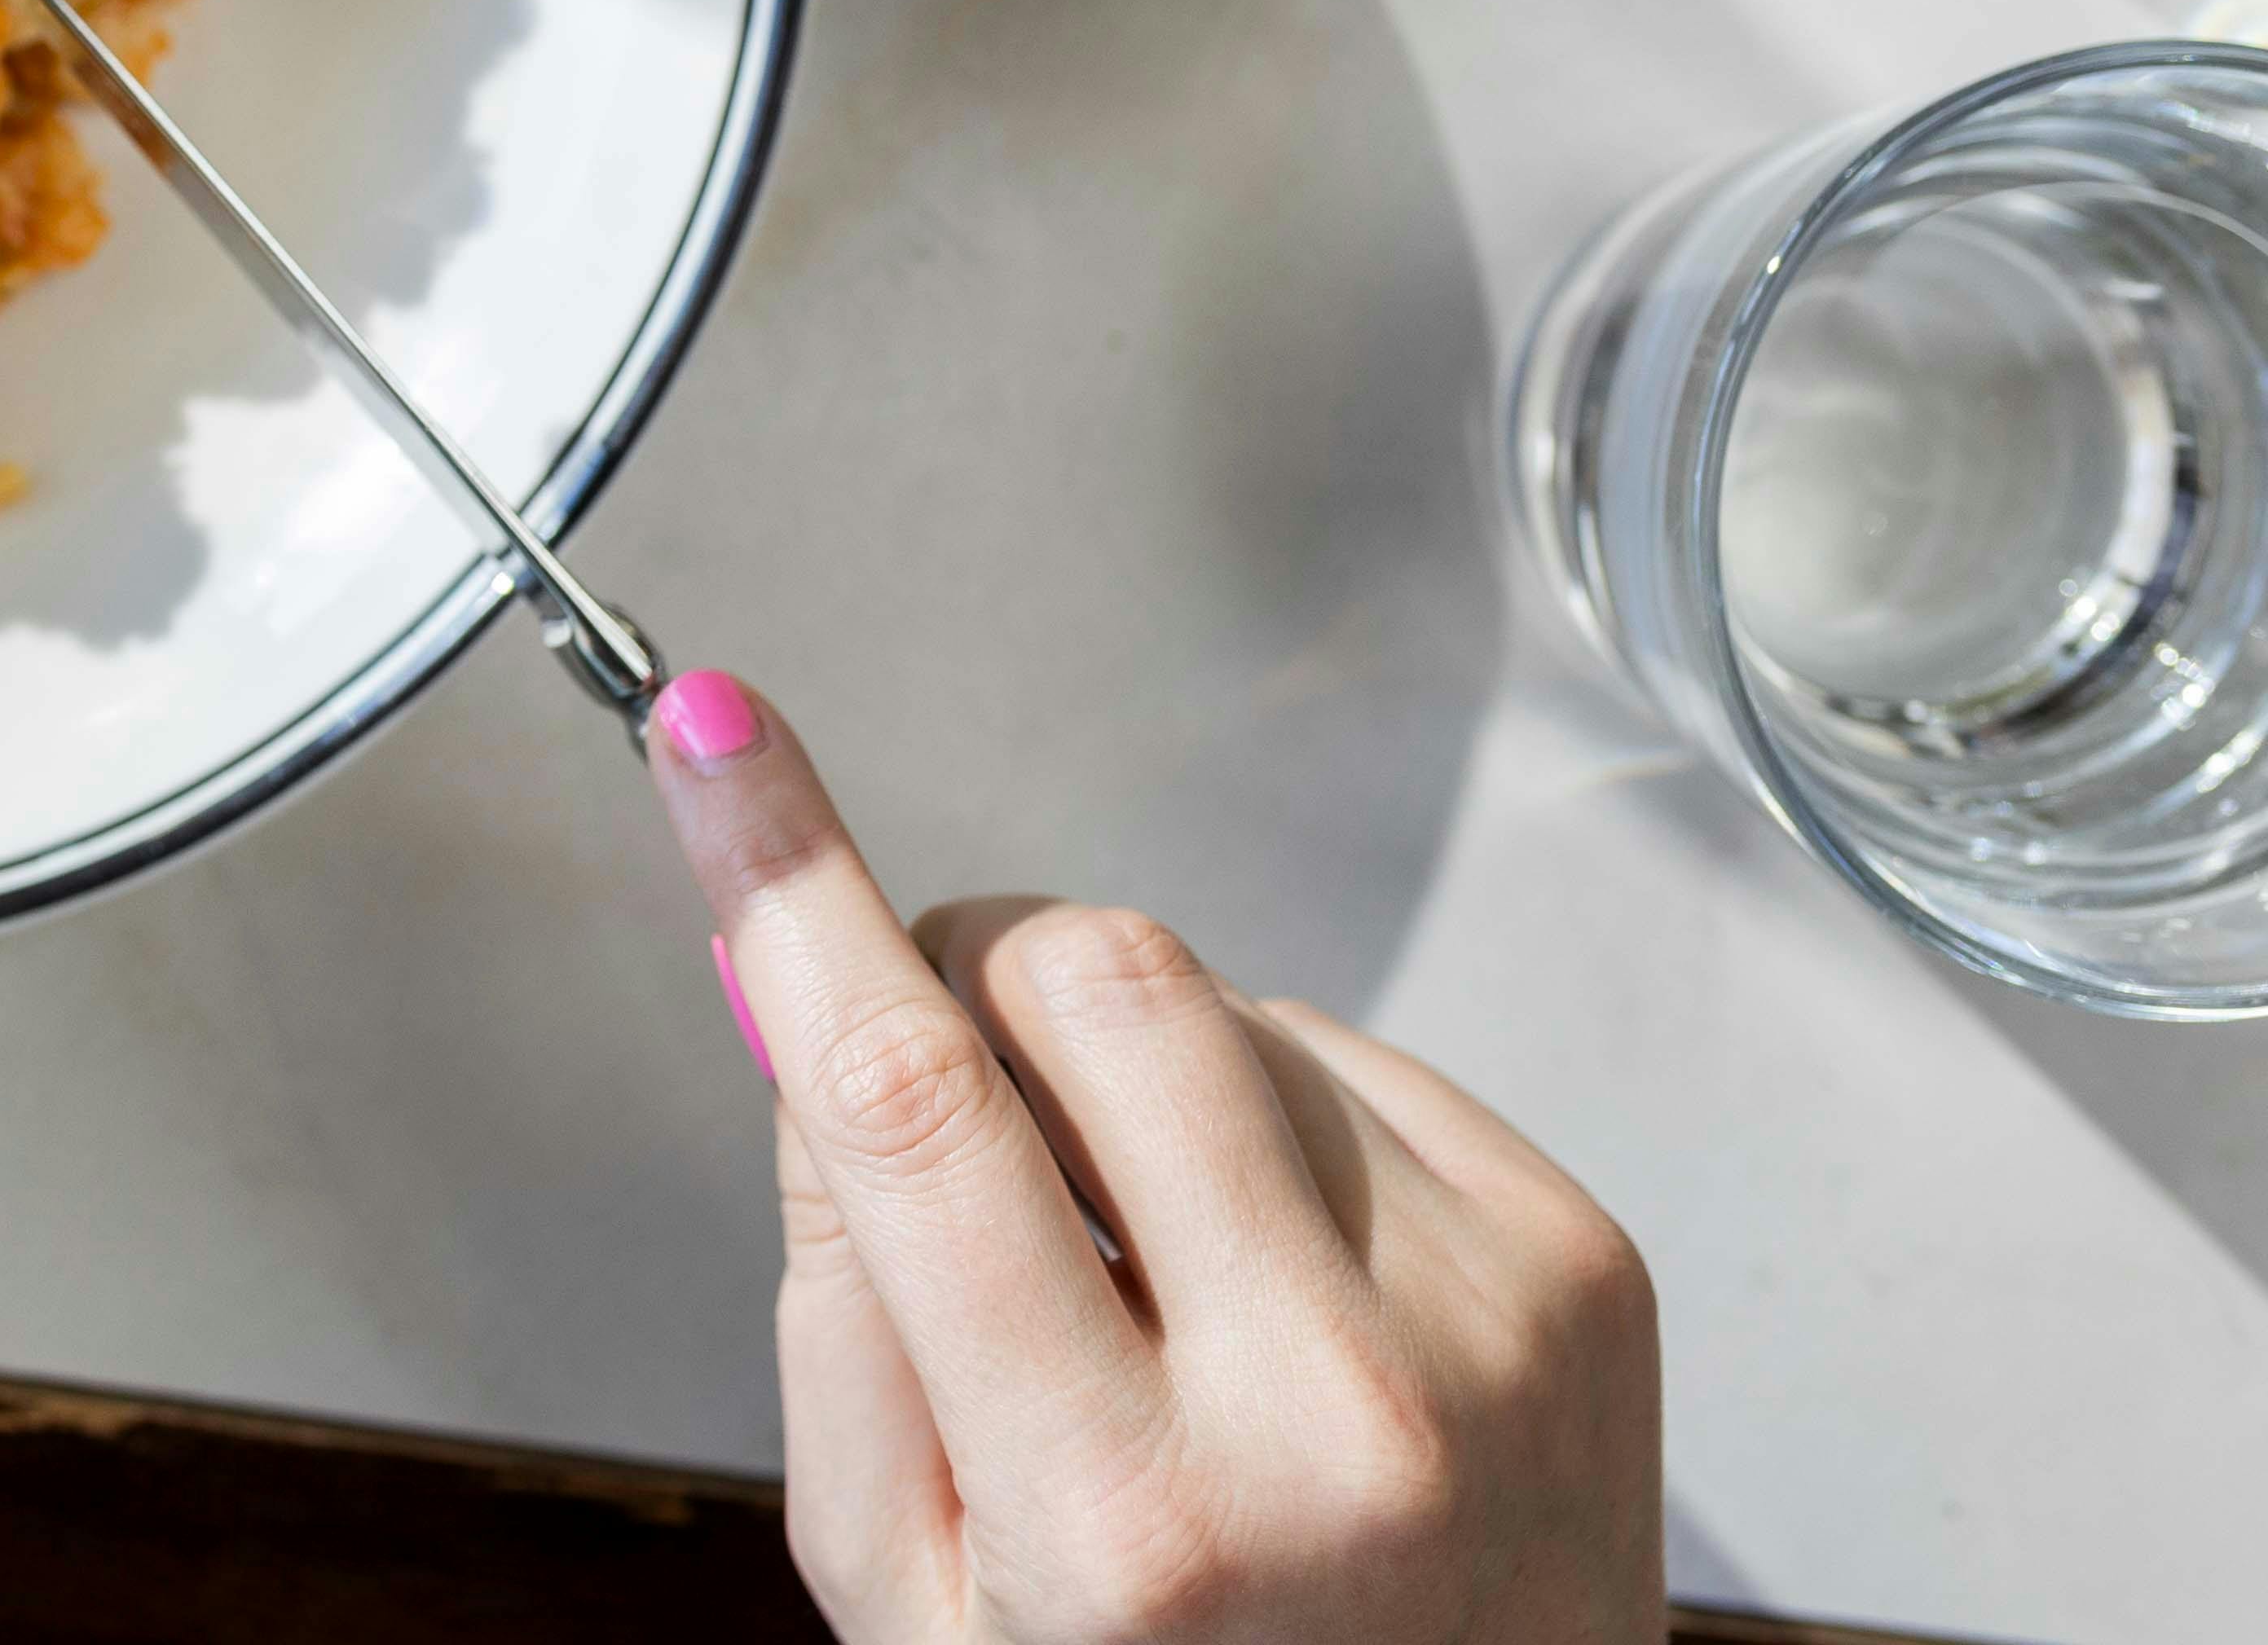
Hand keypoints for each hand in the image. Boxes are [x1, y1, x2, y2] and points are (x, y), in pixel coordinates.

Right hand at [644, 673, 1661, 1644]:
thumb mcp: (914, 1583)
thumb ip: (836, 1295)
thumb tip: (794, 997)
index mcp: (1124, 1509)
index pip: (909, 1109)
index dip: (792, 889)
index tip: (716, 740)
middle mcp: (1333, 1407)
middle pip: (1090, 980)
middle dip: (977, 981)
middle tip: (956, 1092)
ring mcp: (1488, 1323)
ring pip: (1219, 999)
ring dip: (1137, 1079)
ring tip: (1162, 1271)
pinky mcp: (1584, 1265)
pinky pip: (1353, 1050)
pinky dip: (1274, 1122)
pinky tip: (1281, 1278)